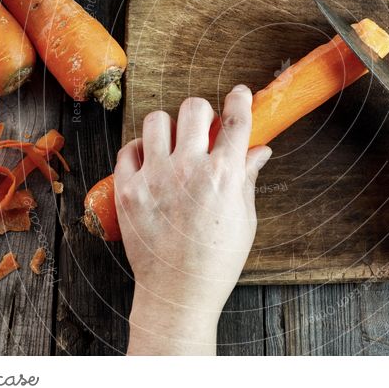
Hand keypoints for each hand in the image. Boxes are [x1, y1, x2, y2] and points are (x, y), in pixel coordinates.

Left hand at [114, 85, 270, 354]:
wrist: (178, 294)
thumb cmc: (217, 260)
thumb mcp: (244, 218)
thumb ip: (248, 177)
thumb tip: (260, 150)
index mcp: (223, 175)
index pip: (236, 119)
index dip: (240, 99)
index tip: (239, 94)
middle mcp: (188, 169)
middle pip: (194, 108)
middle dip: (203, 111)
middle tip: (203, 128)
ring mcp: (154, 178)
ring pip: (156, 121)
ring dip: (169, 127)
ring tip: (173, 144)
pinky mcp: (128, 190)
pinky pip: (128, 149)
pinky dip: (140, 149)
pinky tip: (150, 161)